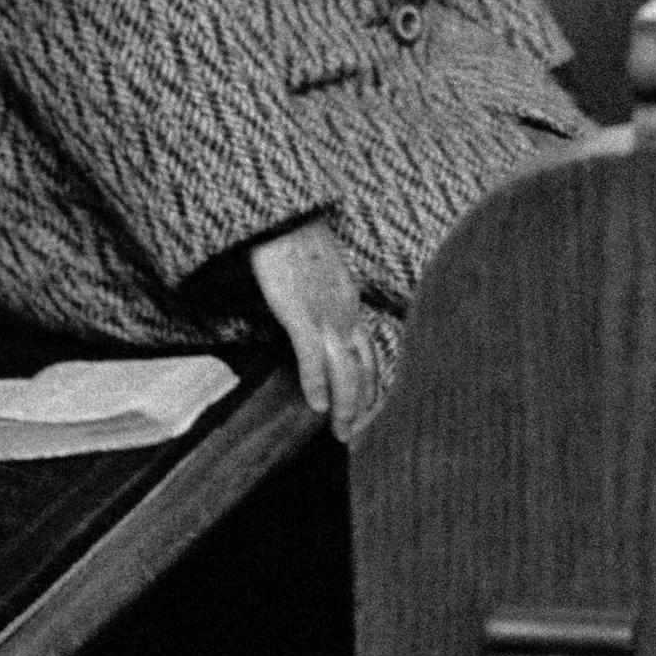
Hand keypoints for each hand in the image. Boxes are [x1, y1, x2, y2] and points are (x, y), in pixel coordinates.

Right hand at [250, 221, 388, 442]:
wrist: (283, 219)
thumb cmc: (297, 245)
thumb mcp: (324, 278)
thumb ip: (329, 304)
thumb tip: (324, 331)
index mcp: (352, 305)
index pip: (371, 356)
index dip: (373, 389)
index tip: (368, 415)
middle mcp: (347, 313)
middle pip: (363, 369)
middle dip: (361, 406)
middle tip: (353, 435)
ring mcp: (325, 314)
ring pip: (345, 369)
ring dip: (345, 404)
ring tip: (340, 431)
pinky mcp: (300, 312)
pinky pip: (313, 355)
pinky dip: (317, 383)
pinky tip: (316, 404)